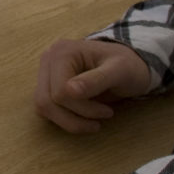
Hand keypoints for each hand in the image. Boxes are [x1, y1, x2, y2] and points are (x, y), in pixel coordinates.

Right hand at [34, 37, 158, 133]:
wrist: (130, 64)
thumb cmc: (128, 65)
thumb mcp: (119, 71)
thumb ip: (95, 80)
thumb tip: (69, 91)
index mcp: (62, 52)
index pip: (60, 92)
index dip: (82, 108)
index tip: (108, 112)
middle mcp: (48, 59)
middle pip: (46, 101)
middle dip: (74, 118)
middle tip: (99, 121)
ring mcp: (46, 71)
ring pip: (43, 108)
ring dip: (68, 121)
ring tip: (93, 121)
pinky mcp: (47, 84)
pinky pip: (46, 109)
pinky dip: (64, 118)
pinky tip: (83, 116)